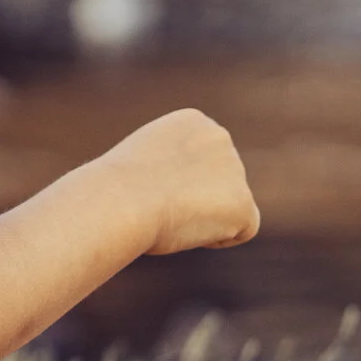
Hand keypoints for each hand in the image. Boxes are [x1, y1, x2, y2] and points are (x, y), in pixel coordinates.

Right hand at [106, 109, 259, 255]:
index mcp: (193, 121)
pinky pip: (242, 230)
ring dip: (204, 218)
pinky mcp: (243, 202)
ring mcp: (235, 168)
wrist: (120, 200)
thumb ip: (172, 169)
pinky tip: (189, 227)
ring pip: (229, 207)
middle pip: (218, 184)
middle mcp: (220, 136)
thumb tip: (186, 194)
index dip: (177, 184)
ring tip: (171, 214)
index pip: (200, 162)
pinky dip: (218, 238)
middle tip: (159, 206)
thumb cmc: (117, 189)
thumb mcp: (143, 165)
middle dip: (195, 200)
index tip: (151, 189)